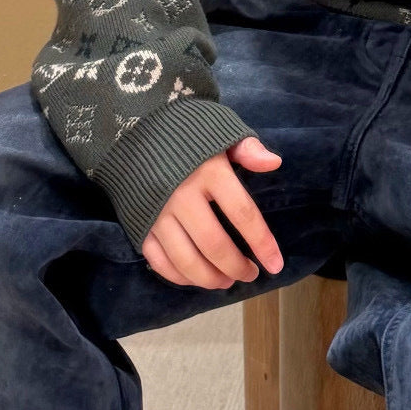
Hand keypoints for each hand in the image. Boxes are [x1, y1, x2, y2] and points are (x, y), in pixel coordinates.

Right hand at [141, 137, 285, 289]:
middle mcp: (182, 195)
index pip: (243, 214)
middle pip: (214, 245)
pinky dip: (179, 276)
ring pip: (186, 259)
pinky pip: (159, 260)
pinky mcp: (139, 224)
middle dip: (236, 267)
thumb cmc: (189, 128)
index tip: (276, 264)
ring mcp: (158, 213)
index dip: (262, 243)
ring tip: (227, 281)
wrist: (134, 127)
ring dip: (210, 278)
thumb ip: (247, 148)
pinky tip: (196, 277)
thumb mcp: (221, 128)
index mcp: (210, 171)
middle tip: (251, 274)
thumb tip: (274, 162)